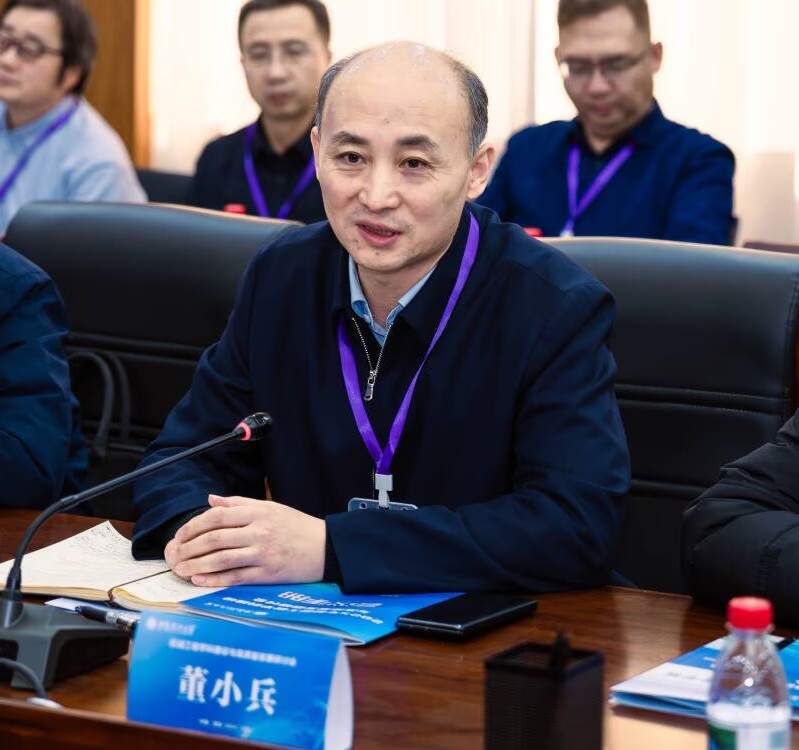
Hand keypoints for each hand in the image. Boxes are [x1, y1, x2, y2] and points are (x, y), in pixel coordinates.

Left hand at [164, 494, 325, 586]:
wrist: (326, 547)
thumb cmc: (298, 527)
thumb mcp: (271, 507)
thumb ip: (239, 504)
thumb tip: (211, 499)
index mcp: (259, 512)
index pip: (218, 516)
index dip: (194, 525)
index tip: (181, 534)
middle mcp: (259, 531)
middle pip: (215, 538)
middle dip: (190, 547)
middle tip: (175, 554)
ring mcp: (263, 553)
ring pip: (222, 558)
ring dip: (197, 565)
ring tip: (181, 569)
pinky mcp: (268, 573)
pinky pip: (236, 577)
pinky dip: (215, 579)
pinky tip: (200, 580)